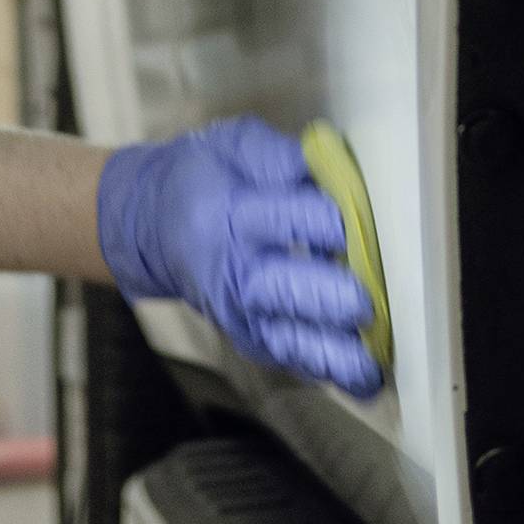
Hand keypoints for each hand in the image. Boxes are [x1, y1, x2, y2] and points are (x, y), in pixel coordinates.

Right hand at [97, 117, 382, 397]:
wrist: (153, 226)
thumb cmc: (205, 177)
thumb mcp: (232, 145)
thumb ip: (278, 155)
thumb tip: (329, 166)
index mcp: (228, 213)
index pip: (278, 220)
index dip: (317, 221)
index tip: (347, 221)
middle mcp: (233, 270)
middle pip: (281, 288)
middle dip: (324, 298)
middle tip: (363, 302)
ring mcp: (240, 311)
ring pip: (286, 336)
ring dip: (330, 353)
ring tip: (369, 365)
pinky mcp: (249, 336)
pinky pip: (288, 355)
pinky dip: (325, 368)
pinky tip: (361, 378)